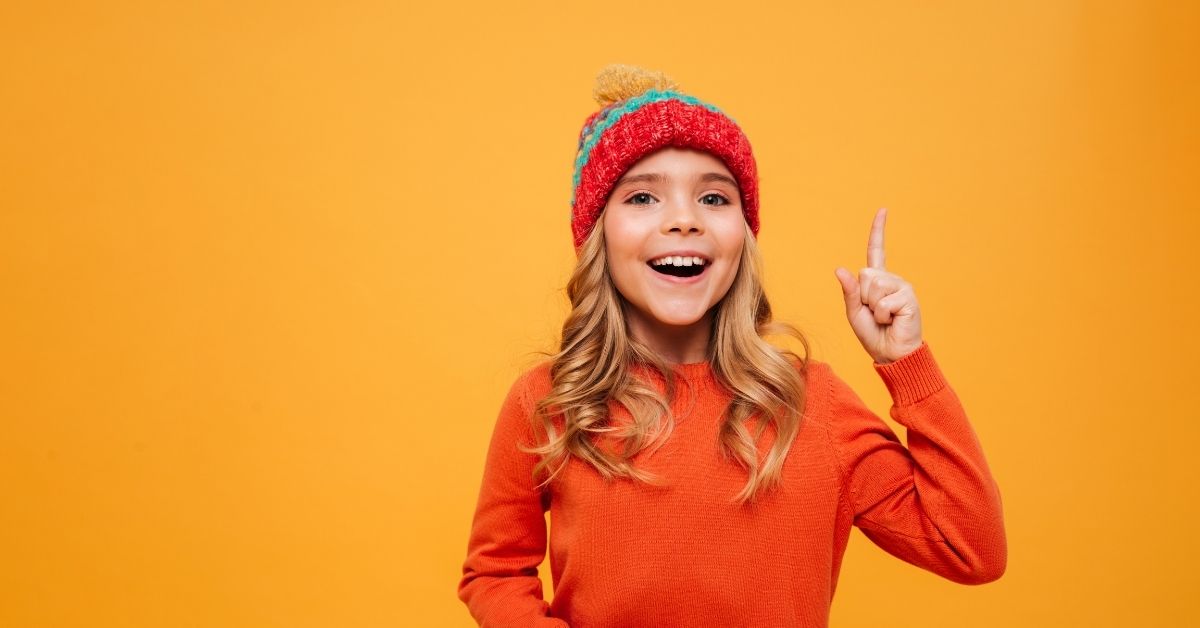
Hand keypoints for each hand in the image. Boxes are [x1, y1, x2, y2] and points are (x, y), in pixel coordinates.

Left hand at [834, 208, 923, 364]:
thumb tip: (840, 269)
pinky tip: (893, 320)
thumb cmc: (874, 335)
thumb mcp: (855, 312)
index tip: (883, 210)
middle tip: (874, 313)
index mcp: (877, 281)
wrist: (892, 354)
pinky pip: (882, 301)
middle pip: (865, 274)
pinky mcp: (908, 297)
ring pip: (873, 285)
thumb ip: (849, 292)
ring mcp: (902, 286)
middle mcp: (891, 279)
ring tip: (884, 318)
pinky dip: (882, 314)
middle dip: (863, 297)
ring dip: (872, 307)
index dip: (878, 230)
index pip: (876, 250)